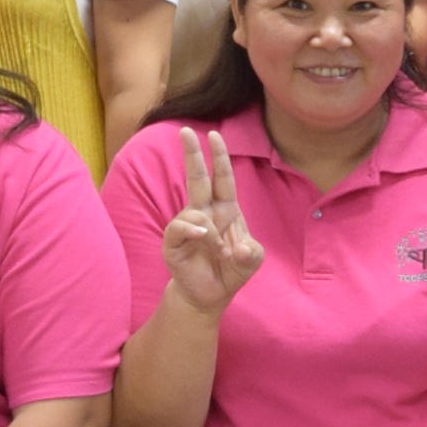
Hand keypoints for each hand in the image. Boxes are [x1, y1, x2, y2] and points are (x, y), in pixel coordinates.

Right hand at [157, 128, 266, 312]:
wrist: (210, 295)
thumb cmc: (231, 270)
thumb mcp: (251, 261)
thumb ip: (252, 254)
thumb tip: (239, 249)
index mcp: (225, 209)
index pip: (222, 177)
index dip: (219, 156)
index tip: (214, 134)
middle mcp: (205, 212)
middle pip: (197, 177)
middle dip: (192, 154)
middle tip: (185, 131)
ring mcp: (187, 226)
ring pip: (193, 209)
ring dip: (210, 231)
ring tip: (220, 252)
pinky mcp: (173, 242)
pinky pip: (179, 227)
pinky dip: (192, 231)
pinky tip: (200, 237)